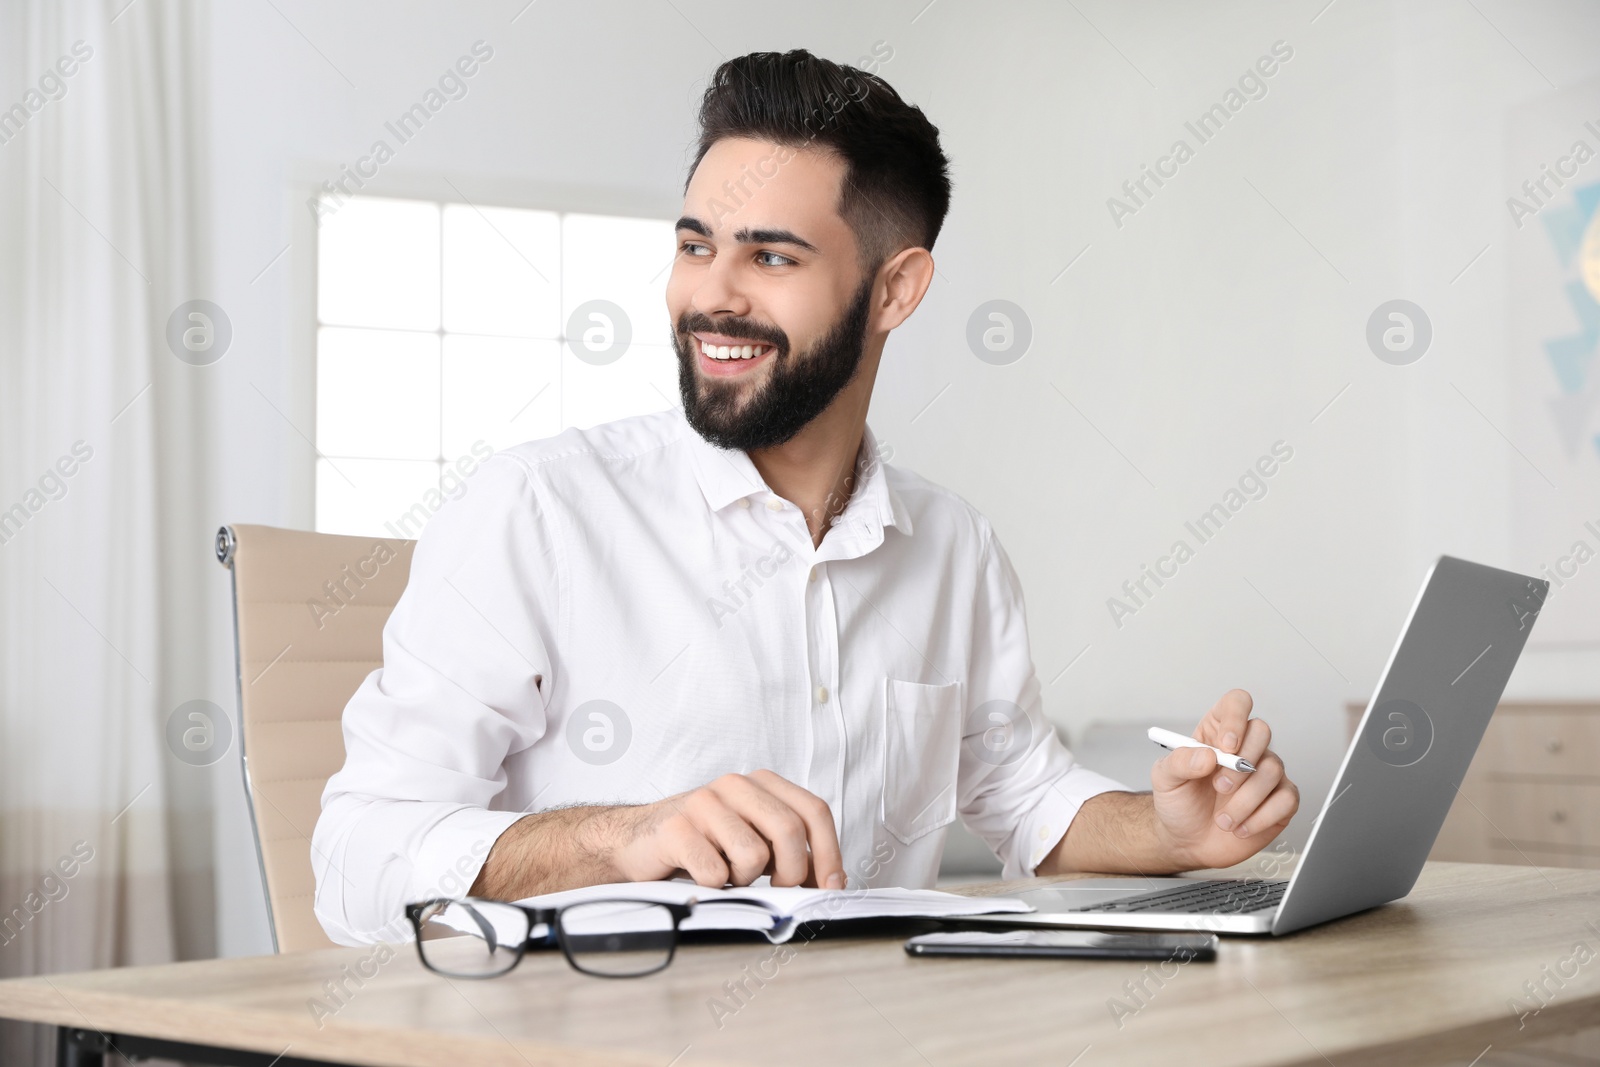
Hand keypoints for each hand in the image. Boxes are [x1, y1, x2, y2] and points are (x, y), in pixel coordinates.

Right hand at [611, 770, 845, 889]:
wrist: (637, 842)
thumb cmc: (704, 845)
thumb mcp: (754, 839)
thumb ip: (790, 851)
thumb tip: (832, 882)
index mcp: (761, 783)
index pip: (813, 811)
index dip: (829, 853)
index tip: (832, 887)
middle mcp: (734, 785)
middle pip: (788, 830)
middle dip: (792, 872)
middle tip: (778, 888)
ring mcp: (703, 802)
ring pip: (753, 854)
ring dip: (745, 878)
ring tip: (727, 872)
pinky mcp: (676, 828)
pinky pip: (714, 872)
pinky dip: (713, 886)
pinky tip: (700, 875)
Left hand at [1150, 689, 1299, 869]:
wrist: (1188, 842)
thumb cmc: (1178, 804)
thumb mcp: (1165, 779)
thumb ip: (1180, 762)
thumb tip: (1207, 755)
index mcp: (1216, 733)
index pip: (1236, 704)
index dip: (1235, 719)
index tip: (1225, 746)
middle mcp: (1245, 748)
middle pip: (1262, 730)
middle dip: (1240, 763)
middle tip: (1220, 786)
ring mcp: (1265, 773)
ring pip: (1273, 770)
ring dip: (1245, 800)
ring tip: (1223, 819)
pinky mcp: (1280, 800)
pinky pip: (1286, 800)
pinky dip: (1260, 818)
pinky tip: (1240, 827)